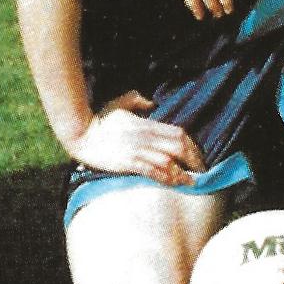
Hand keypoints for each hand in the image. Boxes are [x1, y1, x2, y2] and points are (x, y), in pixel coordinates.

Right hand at [68, 92, 205, 184]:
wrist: (82, 134)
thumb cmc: (99, 119)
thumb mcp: (119, 102)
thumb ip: (136, 99)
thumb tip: (151, 102)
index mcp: (146, 124)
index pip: (177, 133)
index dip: (192, 145)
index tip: (198, 154)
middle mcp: (146, 137)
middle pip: (179, 147)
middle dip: (194, 159)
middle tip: (201, 170)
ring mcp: (138, 150)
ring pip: (169, 161)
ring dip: (183, 172)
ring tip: (192, 181)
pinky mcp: (129, 163)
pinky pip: (153, 171)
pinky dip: (166, 178)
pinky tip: (174, 184)